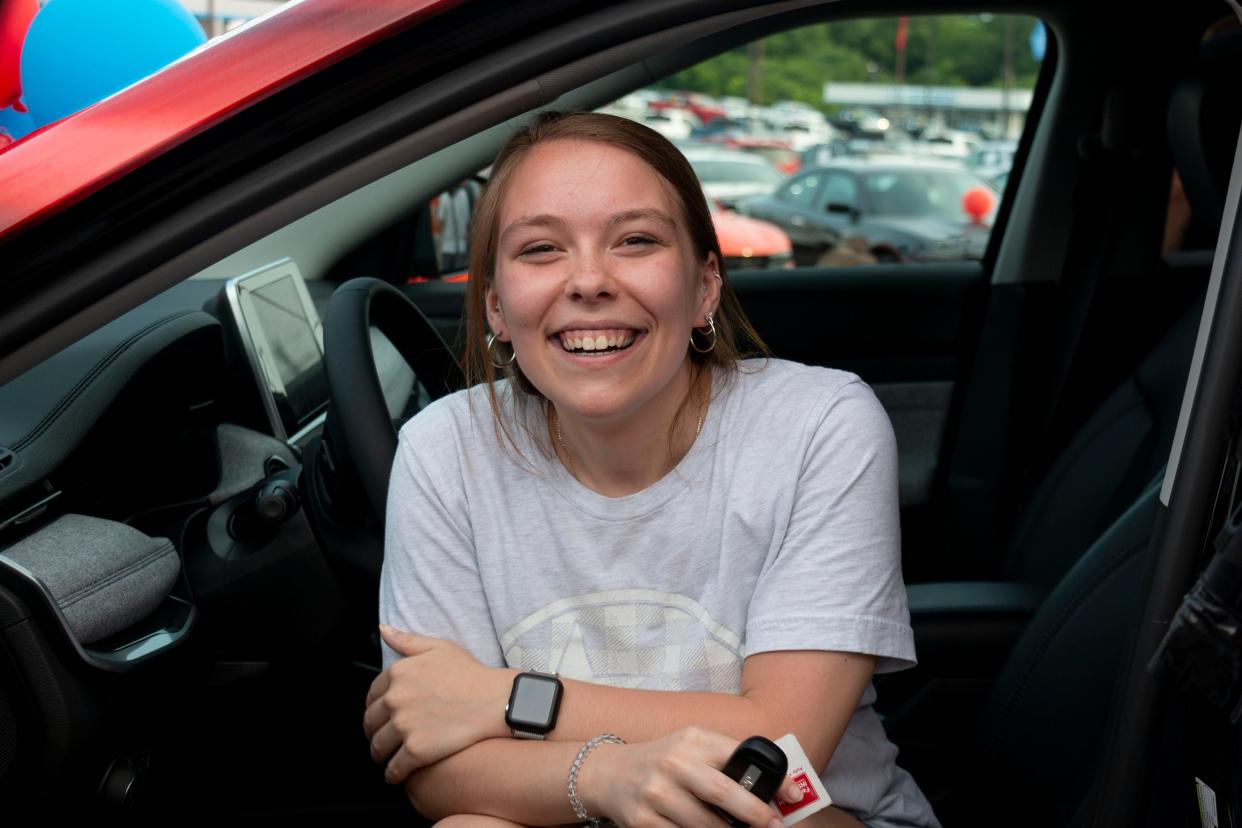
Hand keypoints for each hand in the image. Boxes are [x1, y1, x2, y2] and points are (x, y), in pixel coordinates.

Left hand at [363, 625, 513, 783]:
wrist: (495, 701)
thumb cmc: (471, 674)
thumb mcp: (440, 648)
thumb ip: (407, 641)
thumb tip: (383, 631)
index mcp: (397, 673)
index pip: (371, 696)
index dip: (376, 708)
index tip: (383, 716)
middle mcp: (395, 699)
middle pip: (370, 723)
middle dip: (375, 732)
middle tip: (385, 738)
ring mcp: (404, 725)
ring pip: (378, 747)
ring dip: (381, 754)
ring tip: (390, 757)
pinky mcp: (415, 750)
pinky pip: (393, 769)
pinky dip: (393, 774)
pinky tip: (398, 774)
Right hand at [580, 727, 804, 827]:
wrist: (609, 774)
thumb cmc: (662, 761)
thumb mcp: (691, 747)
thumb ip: (726, 759)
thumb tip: (774, 788)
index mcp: (692, 740)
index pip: (739, 756)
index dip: (771, 779)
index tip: (794, 796)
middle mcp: (673, 763)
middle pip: (723, 793)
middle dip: (755, 814)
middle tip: (774, 826)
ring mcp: (656, 793)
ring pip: (705, 825)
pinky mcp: (643, 821)